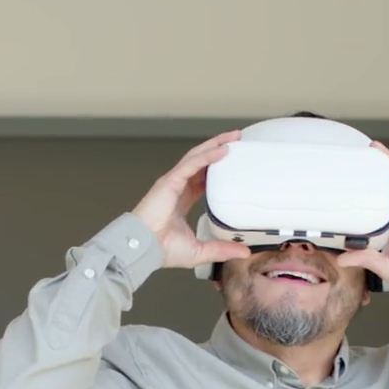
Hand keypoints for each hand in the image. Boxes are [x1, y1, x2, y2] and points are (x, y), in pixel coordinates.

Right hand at [130, 130, 253, 269]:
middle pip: (201, 161)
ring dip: (215, 144)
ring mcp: (173, 182)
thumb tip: (243, 251)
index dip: (217, 168)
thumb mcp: (200, 251)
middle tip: (238, 139)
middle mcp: (178, 187)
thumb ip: (222, 249)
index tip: (233, 162)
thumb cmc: (161, 249)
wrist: (144, 248)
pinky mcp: (170, 181)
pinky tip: (222, 150)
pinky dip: (207, 156)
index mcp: (182, 200)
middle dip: (218, 147)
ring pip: (197, 156)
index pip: (203, 179)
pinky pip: (192, 164)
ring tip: (233, 137)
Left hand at [335, 142, 388, 290]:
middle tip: (355, 158)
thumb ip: (365, 259)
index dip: (360, 196)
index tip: (343, 186)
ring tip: (371, 149)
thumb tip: (342, 259)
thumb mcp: (385, 266)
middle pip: (382, 189)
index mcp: (387, 228)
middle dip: (371, 174)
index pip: (371, 207)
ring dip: (385, 164)